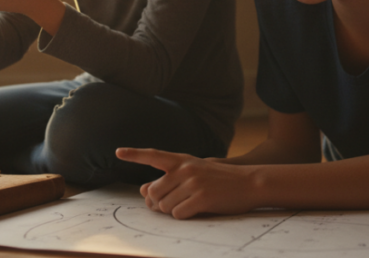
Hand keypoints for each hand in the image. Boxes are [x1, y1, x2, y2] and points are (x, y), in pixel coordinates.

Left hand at [116, 148, 257, 218]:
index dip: (134, 154)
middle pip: (154, 192)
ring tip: (190, 205)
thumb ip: (170, 178)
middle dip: (159, 203)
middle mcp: (185, 169)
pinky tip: (197, 210)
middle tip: (174, 204)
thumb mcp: (195, 172)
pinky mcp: (201, 198)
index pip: (153, 155)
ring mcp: (193, 183)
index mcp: (182, 160)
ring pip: (165, 206)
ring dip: (173, 211)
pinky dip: (184, 216)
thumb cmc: (220, 179)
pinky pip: (178, 214)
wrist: (250, 182)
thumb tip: (143, 190)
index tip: (118, 152)